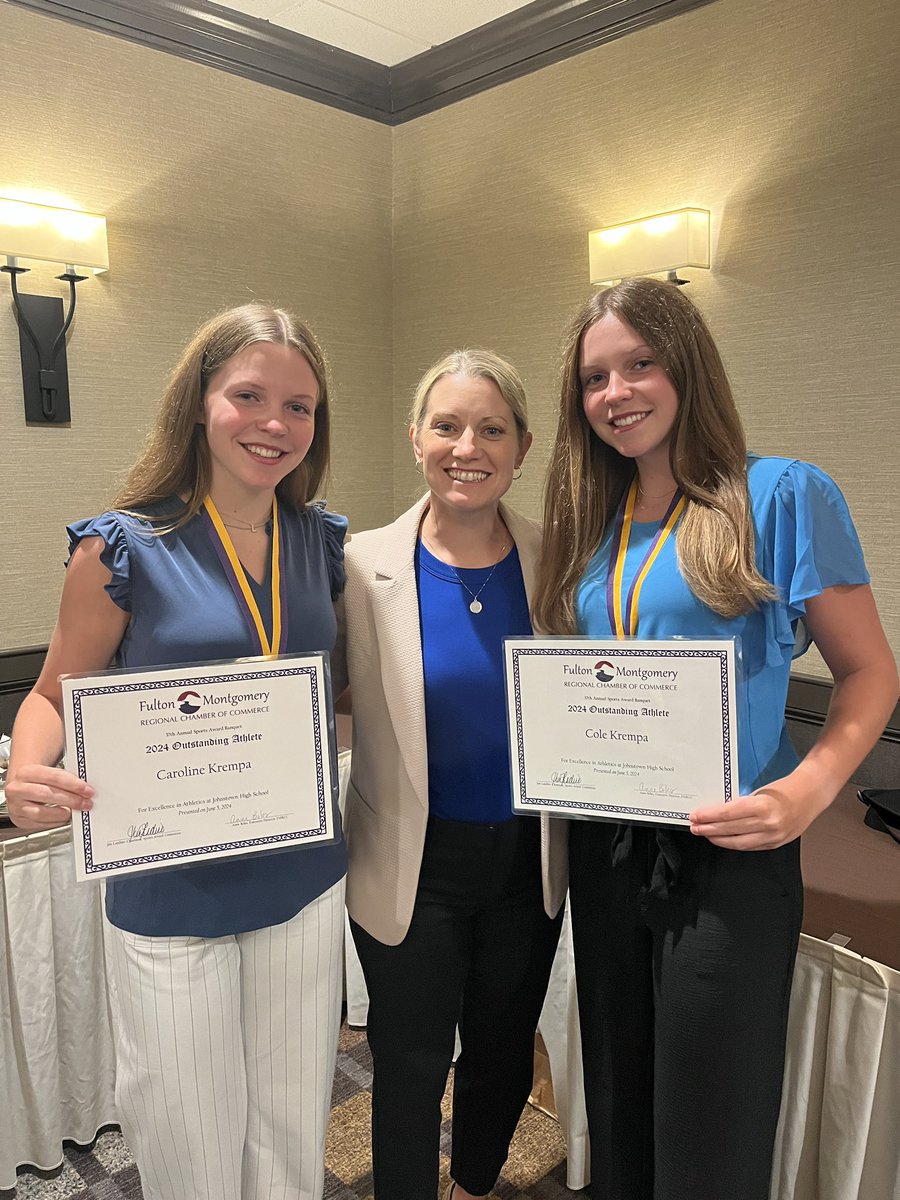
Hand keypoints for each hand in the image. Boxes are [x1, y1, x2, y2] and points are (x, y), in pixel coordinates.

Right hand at [5, 764, 93, 831]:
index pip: (53, 776)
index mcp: (26, 772)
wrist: (19, 788)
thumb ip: (65, 778)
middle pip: (47, 794)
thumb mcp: (48, 772)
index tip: (87, 790)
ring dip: (62, 814)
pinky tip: (63, 818)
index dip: (73, 784)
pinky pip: (39, 824)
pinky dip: (54, 822)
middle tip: (85, 803)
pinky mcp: (19, 820)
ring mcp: (17, 806)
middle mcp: (18, 789)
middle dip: (71, 800)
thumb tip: (85, 787)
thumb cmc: (38, 780)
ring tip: (73, 812)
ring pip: (41, 813)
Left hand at [688, 771, 832, 849]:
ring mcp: (773, 837)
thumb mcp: (760, 790)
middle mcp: (768, 824)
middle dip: (709, 829)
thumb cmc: (786, 788)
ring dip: (719, 839)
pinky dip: (734, 843)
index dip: (709, 816)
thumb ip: (741, 803)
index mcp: (762, 807)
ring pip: (738, 842)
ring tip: (705, 834)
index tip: (696, 815)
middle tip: (695, 826)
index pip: (728, 814)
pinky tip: (724, 839)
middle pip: (730, 830)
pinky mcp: (776, 844)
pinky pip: (750, 847)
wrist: (811, 795)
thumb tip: (717, 811)